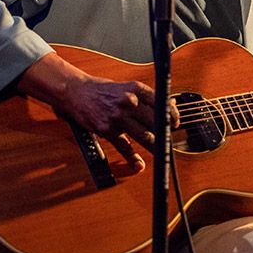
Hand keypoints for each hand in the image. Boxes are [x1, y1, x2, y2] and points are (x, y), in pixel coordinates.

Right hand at [18, 53, 176, 174]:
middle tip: (171, 141)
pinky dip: (133, 158)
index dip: (172, 115)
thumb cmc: (104, 90)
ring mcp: (118, 117)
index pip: (162, 103)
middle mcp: (129, 101)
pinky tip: (139, 165)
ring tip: (163, 154)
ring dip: (156, 146)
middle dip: (167, 133)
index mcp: (137, 88)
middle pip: (156, 121)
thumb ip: (146, 98)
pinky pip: (124, 146)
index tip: (176, 123)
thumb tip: (168, 107)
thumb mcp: (127, 87)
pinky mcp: (107, 129)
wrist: (77, 92)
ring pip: (144, 135)